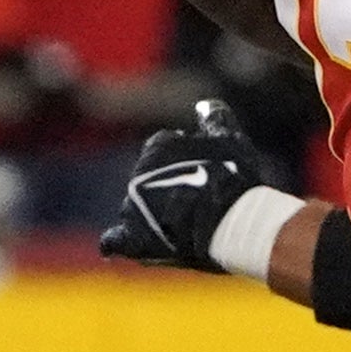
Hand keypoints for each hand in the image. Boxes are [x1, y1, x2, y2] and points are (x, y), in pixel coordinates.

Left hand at [102, 99, 290, 272]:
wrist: (230, 220)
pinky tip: (118, 245)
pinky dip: (116, 242)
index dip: (184, 162)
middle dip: (167, 188)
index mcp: (158, 145)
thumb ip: (215, 118)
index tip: (202, 174)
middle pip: (149, 179)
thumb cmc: (235, 177)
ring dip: (149, 215)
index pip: (165, 150)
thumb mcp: (230, 139)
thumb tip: (202, 105)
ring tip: (178, 230)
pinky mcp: (133, 238)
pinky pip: (115, 240)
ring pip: (136, 208)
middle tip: (195, 204)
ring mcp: (132, 206)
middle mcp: (138, 173)